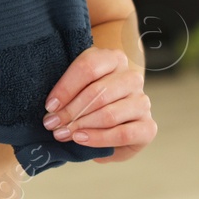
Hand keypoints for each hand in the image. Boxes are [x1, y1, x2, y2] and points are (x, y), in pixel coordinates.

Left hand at [41, 46, 155, 162]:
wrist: (114, 122)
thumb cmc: (90, 101)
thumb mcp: (78, 88)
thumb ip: (69, 92)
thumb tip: (51, 110)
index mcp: (115, 59)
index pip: (89, 67)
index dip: (66, 88)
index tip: (50, 106)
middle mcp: (132, 78)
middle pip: (98, 92)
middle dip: (70, 111)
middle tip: (52, 124)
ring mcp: (143, 102)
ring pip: (109, 113)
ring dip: (82, 126)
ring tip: (64, 133)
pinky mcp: (148, 127)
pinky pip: (122, 133)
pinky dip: (98, 138)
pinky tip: (81, 139)